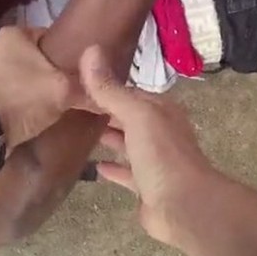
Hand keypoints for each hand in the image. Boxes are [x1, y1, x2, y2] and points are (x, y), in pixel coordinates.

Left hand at [0, 27, 85, 148]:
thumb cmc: (22, 98)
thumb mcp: (63, 90)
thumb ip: (88, 89)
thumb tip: (109, 96)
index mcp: (16, 34)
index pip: (56, 37)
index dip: (75, 53)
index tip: (90, 69)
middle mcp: (1, 48)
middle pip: (45, 58)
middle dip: (61, 73)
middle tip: (82, 87)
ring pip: (34, 77)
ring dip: (48, 88)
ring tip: (70, 100)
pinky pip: (22, 93)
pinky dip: (34, 101)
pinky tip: (50, 111)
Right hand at [80, 46, 215, 244]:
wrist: (184, 205)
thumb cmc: (162, 154)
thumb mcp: (136, 115)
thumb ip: (111, 89)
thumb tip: (90, 50)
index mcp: (160, 110)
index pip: (129, 92)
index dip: (105, 86)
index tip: (77, 81)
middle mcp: (159, 131)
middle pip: (128, 117)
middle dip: (106, 111)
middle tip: (72, 105)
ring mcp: (154, 159)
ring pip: (128, 143)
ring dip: (109, 137)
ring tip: (80, 130)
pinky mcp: (147, 186)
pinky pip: (126, 173)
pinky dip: (112, 168)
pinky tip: (95, 166)